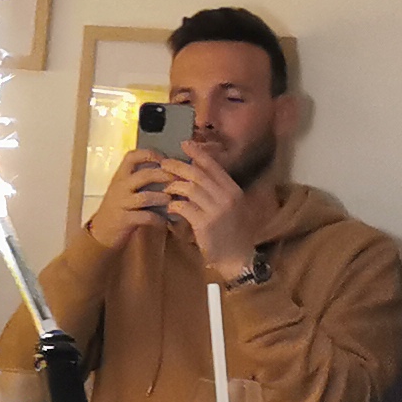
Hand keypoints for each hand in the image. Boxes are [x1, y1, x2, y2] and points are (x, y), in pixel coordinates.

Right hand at [88, 147, 171, 250]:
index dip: (150, 154)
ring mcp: (122, 204)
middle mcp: (120, 187)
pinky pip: (146, 217)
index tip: (165, 159)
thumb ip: (138, 179)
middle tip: (178, 180)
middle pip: (145, 175)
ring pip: (146, 197)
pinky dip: (158, 218)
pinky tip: (165, 220)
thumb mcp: (123, 190)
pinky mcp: (125, 220)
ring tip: (172, 200)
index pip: (132, 156)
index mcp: (120, 177)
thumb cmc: (117, 209)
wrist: (101, 232)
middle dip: (164, 176)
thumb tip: (164, 169)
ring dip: (163, 197)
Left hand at [159, 146, 261, 277]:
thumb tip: (197, 169)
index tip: (185, 144)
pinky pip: (184, 207)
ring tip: (166, 188)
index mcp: (233, 190)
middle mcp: (227, 197)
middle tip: (164, 163)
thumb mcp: (229, 207)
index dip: (198, 153)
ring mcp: (217, 211)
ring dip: (174, 186)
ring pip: (189, 188)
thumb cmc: (231, 232)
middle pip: (198, 174)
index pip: (213, 166)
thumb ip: (216, 189)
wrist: (237, 257)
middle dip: (178, 166)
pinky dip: (173, 205)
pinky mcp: (205, 224)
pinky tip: (170, 207)